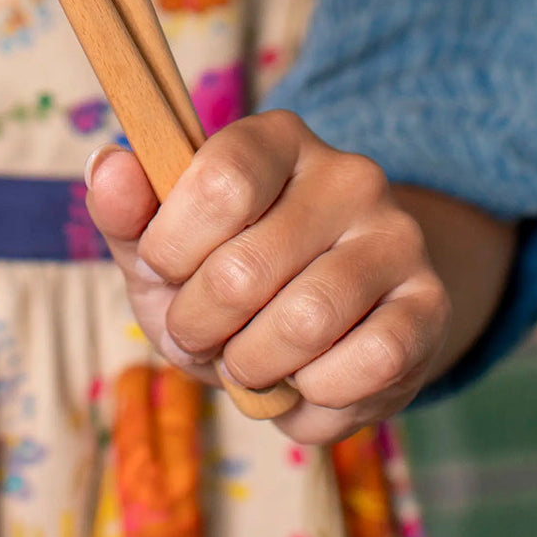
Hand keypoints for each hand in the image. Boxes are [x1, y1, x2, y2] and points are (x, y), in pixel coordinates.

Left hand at [85, 109, 451, 443]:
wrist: (320, 324)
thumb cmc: (222, 272)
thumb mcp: (164, 242)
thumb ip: (127, 209)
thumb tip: (106, 165)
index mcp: (276, 138)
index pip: (219, 182)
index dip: (172, 246)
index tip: (162, 268)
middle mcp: (347, 174)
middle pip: (244, 269)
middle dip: (198, 324)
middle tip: (197, 331)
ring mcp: (396, 236)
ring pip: (305, 323)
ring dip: (252, 366)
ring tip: (245, 358)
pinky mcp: (430, 304)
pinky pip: (365, 368)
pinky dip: (313, 399)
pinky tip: (301, 381)